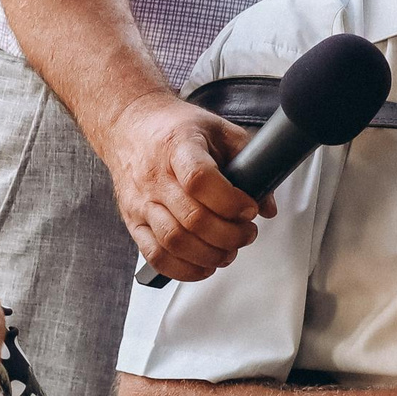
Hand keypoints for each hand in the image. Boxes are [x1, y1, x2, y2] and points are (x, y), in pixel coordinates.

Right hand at [103, 92, 265, 281]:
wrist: (130, 126)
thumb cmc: (174, 127)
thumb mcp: (219, 130)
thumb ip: (249, 162)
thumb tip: (267, 205)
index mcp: (178, 147)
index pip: (200, 180)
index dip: (230, 201)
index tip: (249, 208)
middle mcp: (155, 178)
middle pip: (192, 219)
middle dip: (230, 235)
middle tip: (247, 233)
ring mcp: (141, 202)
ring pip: (174, 242)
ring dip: (210, 255)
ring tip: (228, 250)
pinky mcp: (133, 222)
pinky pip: (155, 256)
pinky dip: (183, 269)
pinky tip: (203, 265)